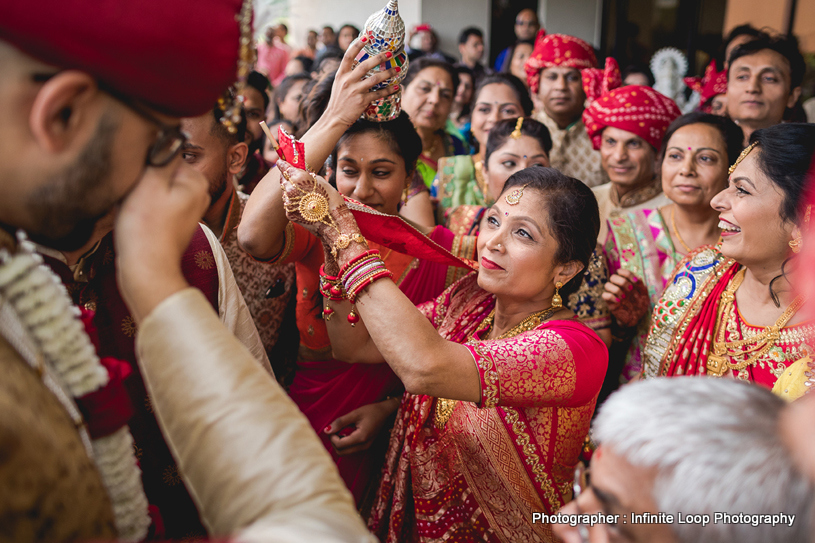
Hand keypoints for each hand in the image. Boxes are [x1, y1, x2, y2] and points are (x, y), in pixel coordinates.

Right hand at [114, 159, 209, 322]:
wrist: (146, 269)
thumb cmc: (145, 228)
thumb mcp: (150, 182)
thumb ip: (163, 154)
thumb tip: (171, 130)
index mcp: (196, 180)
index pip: (165, 152)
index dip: (143, 162)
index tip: (137, 179)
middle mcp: (198, 193)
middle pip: (160, 169)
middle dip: (142, 179)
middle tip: (134, 197)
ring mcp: (187, 208)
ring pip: (154, 186)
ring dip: (138, 193)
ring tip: (134, 209)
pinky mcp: (174, 221)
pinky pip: (153, 203)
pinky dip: (140, 206)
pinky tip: (135, 218)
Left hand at [277, 160, 354, 238]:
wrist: (333, 225)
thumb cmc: (332, 201)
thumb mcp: (323, 182)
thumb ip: (309, 175)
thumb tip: (302, 172)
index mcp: (298, 178)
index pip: (284, 168)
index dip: (282, 164)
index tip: (280, 162)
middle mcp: (289, 190)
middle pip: (283, 180)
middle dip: (287, 178)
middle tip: (294, 179)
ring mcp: (288, 203)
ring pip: (285, 193)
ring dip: (291, 192)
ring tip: (304, 195)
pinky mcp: (289, 214)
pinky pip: (289, 204)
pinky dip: (294, 203)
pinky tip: (305, 205)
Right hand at [322, 37, 400, 127]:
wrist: (335, 117)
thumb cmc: (339, 100)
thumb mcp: (339, 83)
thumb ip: (348, 73)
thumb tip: (361, 64)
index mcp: (341, 74)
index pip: (348, 55)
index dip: (357, 44)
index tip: (366, 36)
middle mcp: (347, 81)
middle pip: (364, 65)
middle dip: (379, 58)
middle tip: (390, 53)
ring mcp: (355, 91)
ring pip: (374, 79)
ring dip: (388, 74)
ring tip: (397, 69)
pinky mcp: (362, 101)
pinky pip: (378, 94)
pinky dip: (389, 90)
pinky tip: (397, 87)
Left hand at [324, 398, 399, 455]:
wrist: (385, 413)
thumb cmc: (371, 411)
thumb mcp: (354, 414)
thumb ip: (340, 422)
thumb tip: (326, 431)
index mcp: (361, 437)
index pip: (339, 445)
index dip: (332, 437)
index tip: (332, 428)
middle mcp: (363, 446)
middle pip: (340, 452)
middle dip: (334, 442)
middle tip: (334, 430)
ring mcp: (365, 448)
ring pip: (344, 453)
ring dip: (338, 443)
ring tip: (340, 430)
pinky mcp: (364, 447)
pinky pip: (350, 450)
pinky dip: (344, 444)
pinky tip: (345, 433)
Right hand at [601, 269, 649, 327]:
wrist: (635, 318)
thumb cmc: (640, 305)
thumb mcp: (644, 295)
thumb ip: (642, 286)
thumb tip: (637, 278)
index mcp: (626, 282)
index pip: (623, 272)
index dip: (627, 273)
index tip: (634, 281)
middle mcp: (618, 287)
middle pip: (613, 277)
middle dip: (622, 281)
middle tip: (630, 289)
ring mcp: (613, 294)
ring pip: (607, 285)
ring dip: (616, 289)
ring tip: (624, 296)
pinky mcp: (609, 302)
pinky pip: (605, 295)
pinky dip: (611, 297)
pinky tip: (619, 301)